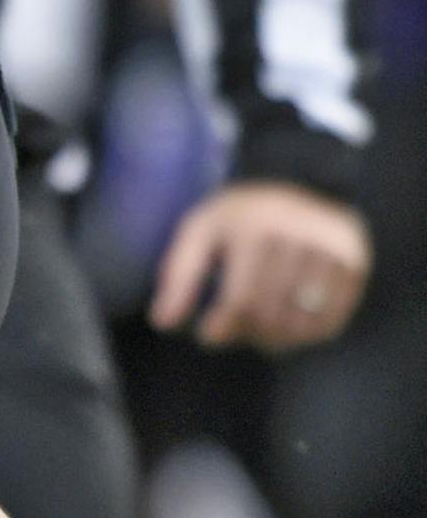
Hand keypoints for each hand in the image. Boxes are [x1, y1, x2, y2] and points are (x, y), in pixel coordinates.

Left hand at [149, 182, 371, 353]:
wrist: (301, 180)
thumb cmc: (242, 214)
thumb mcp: (200, 230)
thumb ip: (179, 275)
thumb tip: (162, 322)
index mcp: (258, 225)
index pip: (243, 298)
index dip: (222, 327)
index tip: (208, 335)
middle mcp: (302, 234)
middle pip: (271, 314)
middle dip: (246, 332)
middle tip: (234, 329)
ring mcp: (334, 250)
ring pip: (302, 322)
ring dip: (275, 337)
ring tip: (257, 328)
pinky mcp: (355, 263)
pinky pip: (331, 320)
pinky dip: (305, 334)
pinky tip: (286, 325)